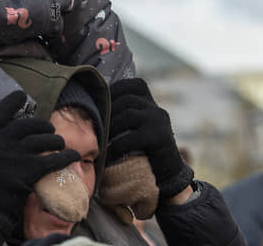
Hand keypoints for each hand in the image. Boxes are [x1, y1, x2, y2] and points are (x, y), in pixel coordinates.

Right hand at [0, 91, 79, 245]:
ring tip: (60, 141)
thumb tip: (9, 134)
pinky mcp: (28, 170)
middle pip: (27, 125)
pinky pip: (52, 159)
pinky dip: (66, 156)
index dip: (11, 102)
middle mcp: (1, 142)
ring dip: (55, 139)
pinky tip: (73, 155)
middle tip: (49, 128)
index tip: (21, 95)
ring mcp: (15, 155)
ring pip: (42, 140)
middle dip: (41, 124)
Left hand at [108, 78, 192, 198]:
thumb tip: (94, 107)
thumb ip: (124, 115)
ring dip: (110, 127)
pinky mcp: (160, 138)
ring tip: (101, 139)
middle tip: (96, 125)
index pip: (136, 85)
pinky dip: (116, 146)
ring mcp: (160, 122)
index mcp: (152, 105)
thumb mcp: (137, 129)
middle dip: (109, 111)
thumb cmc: (145, 152)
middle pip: (127, 100)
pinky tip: (109, 155)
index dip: (117, 89)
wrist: (168, 176)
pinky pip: (131, 137)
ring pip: (128, 115)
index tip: (103, 100)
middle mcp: (157, 110)